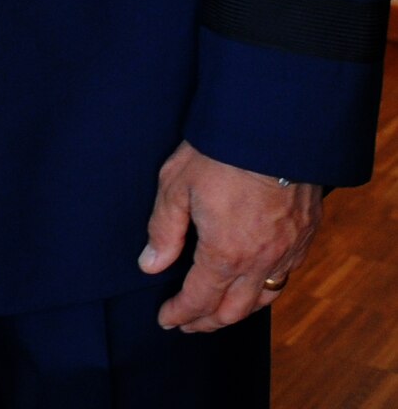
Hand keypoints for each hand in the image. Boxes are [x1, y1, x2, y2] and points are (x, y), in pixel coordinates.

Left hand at [140, 140, 321, 329]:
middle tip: (188, 324)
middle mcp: (260, 261)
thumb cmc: (219, 152)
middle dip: (207, 321)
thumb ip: (164, 230)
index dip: (180, 313)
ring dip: (238, 311)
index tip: (166, 319)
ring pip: (264, 298)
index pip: (200, 299)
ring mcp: (287, 250)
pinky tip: (255, 282)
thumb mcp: (176, 185)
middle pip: (233, 310)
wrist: (272, 129)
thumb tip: (150, 265)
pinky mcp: (304, 235)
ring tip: (218, 311)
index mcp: (225, 253)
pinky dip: (266, 289)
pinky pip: (286, 276)